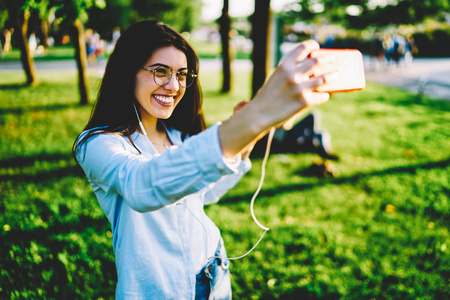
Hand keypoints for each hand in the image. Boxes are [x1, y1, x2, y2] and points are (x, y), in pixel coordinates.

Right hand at [219, 40, 333, 157]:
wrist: (259, 114)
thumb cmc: (268, 96)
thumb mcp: (276, 78)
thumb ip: (290, 71)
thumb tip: (312, 70)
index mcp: (284, 65)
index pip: (303, 48)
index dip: (312, 45)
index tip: (316, 47)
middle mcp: (293, 74)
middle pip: (318, 61)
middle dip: (328, 59)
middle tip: (332, 60)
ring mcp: (300, 88)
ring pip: (325, 78)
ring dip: (333, 75)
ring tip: (336, 74)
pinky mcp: (305, 101)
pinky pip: (322, 96)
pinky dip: (324, 95)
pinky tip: (324, 95)